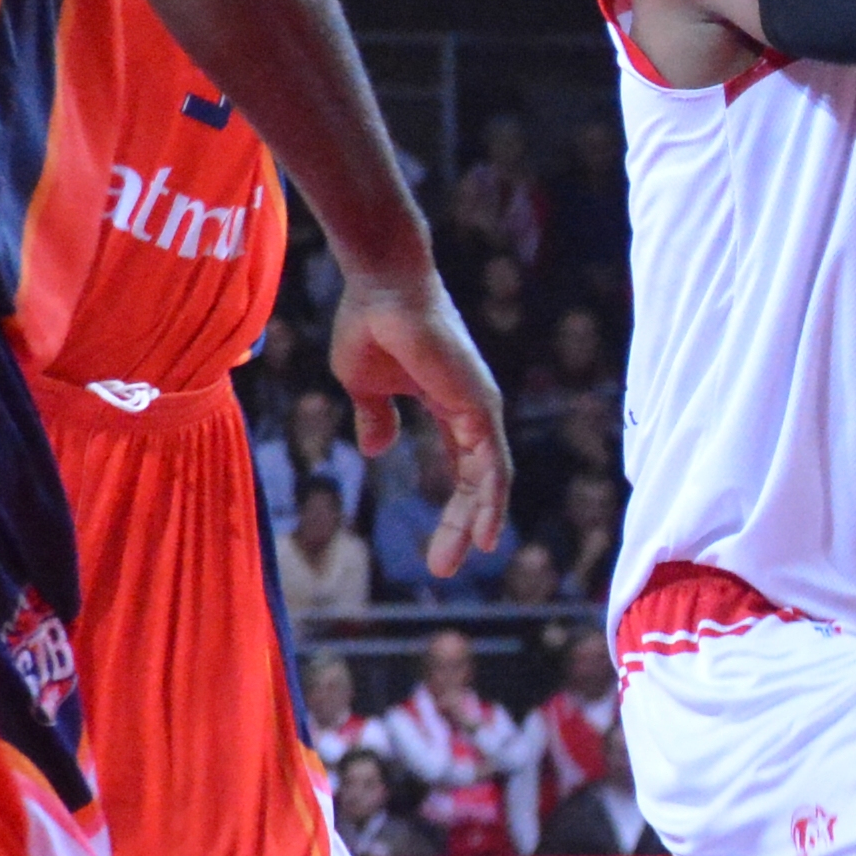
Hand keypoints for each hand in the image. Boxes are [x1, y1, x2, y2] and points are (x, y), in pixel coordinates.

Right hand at [334, 272, 509, 579]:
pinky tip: (485, 535)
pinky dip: (491, 502)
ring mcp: (481, 407)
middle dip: (460, 527)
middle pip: (477, 482)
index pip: (459, 469)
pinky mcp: (480, 405)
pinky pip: (492, 465)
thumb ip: (376, 417)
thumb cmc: (369, 324)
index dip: (452, 509)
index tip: (437, 549)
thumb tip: (376, 449)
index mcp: (448, 406)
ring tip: (455, 561)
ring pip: (489, 481)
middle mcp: (473, 410)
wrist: (379, 287)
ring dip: (474, 524)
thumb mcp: (364, 386)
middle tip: (441, 568)